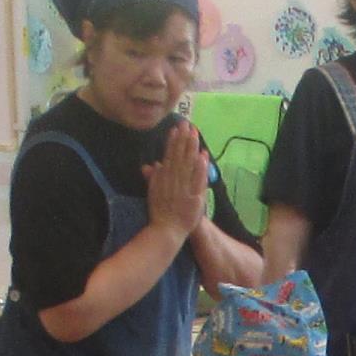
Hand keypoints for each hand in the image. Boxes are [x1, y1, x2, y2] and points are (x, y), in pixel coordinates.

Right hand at [148, 124, 208, 242]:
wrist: (166, 231)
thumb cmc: (159, 212)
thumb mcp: (153, 192)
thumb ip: (153, 177)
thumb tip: (152, 165)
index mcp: (163, 178)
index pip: (169, 155)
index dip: (173, 141)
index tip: (177, 128)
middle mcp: (173, 181)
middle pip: (179, 156)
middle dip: (184, 139)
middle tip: (188, 124)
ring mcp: (183, 189)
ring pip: (188, 165)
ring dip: (192, 149)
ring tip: (195, 134)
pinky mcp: (193, 198)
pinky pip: (197, 181)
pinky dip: (200, 169)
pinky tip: (203, 157)